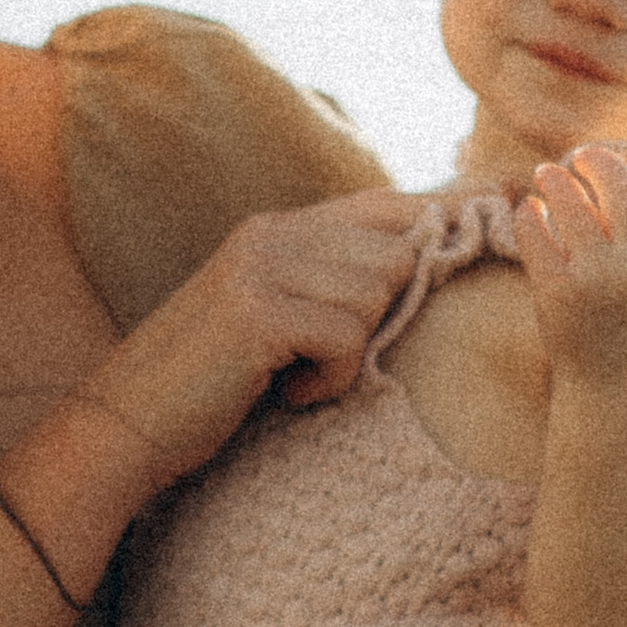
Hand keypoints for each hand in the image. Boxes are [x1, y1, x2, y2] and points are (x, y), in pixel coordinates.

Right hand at [84, 189, 424, 488]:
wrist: (121, 426)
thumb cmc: (206, 386)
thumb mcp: (269, 315)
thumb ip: (327, 281)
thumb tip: (423, 263)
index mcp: (275, 229)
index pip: (387, 203)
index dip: (448, 211)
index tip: (505, 199)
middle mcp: (268, 235)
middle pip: (395, 251)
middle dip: (383, 314)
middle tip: (327, 356)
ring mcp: (259, 268)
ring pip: (375, 292)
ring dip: (349, 351)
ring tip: (296, 375)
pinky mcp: (257, 312)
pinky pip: (347, 337)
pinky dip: (328, 379)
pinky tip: (286, 393)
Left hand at [515, 147, 626, 388]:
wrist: (619, 397)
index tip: (626, 159)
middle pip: (618, 185)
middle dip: (597, 161)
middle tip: (580, 157)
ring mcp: (596, 278)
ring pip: (570, 201)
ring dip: (555, 179)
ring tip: (546, 174)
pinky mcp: (556, 293)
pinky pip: (535, 235)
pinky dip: (529, 215)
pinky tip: (529, 210)